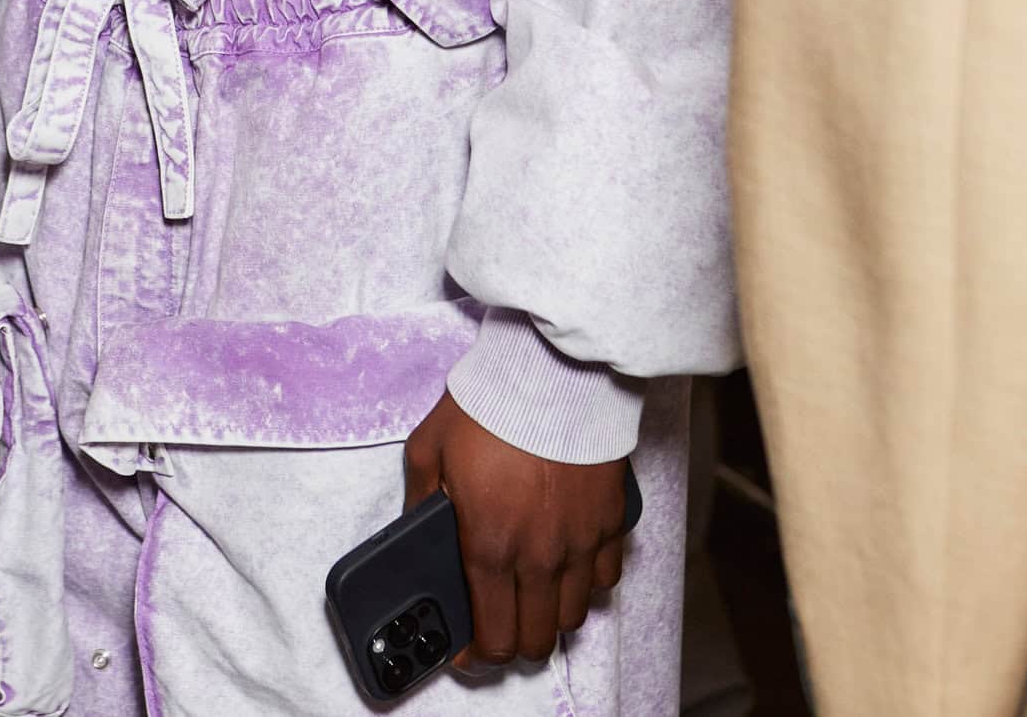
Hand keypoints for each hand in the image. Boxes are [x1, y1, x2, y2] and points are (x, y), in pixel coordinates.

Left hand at [405, 391, 628, 665]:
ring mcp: (580, 543)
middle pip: (537, 640)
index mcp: (490, 546)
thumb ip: (420, 498)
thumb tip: (416, 527)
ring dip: (551, 615)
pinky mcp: (610, 521)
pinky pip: (606, 577)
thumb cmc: (490, 404)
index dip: (477, 655)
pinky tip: (570, 562)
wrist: (552, 370)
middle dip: (515, 642)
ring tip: (534, 593)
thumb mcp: (430, 447)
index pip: (492, 637)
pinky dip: (588, 582)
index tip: (468, 648)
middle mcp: (539, 558)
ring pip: (574, 616)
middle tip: (501, 622)